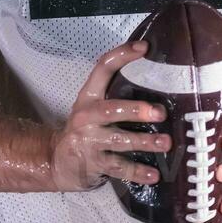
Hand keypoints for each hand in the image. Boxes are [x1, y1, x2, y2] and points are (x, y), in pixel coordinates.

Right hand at [48, 40, 171, 191]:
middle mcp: (87, 116)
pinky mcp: (94, 164)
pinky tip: (153, 175)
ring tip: (165, 143)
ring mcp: (89, 141)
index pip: (103, 68)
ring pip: (119, 141)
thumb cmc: (85, 129)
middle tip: (159, 113)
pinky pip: (119, 168)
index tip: (145, 48)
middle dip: (136, 110)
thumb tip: (157, 86)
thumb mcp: (92, 108)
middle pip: (111, 109)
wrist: (56, 160)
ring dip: (144, 142)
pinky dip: (137, 172)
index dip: (123, 55)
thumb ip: (116, 97)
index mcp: (88, 96)